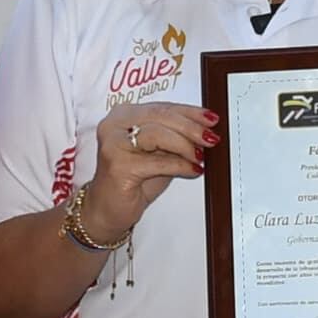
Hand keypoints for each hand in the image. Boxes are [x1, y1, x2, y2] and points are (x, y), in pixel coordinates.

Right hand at [79, 103, 213, 245]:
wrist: (106, 210)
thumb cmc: (132, 181)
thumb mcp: (158, 153)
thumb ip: (175, 139)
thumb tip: (205, 131)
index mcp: (124, 115)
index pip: (162, 107)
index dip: (190, 112)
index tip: (211, 119)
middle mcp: (115, 125)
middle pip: (161, 116)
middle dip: (191, 127)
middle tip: (211, 138)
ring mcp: (114, 144)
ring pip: (159, 135)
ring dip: (186, 146)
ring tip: (200, 157)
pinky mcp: (118, 165)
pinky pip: (158, 161)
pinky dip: (180, 165)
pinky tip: (193, 170)